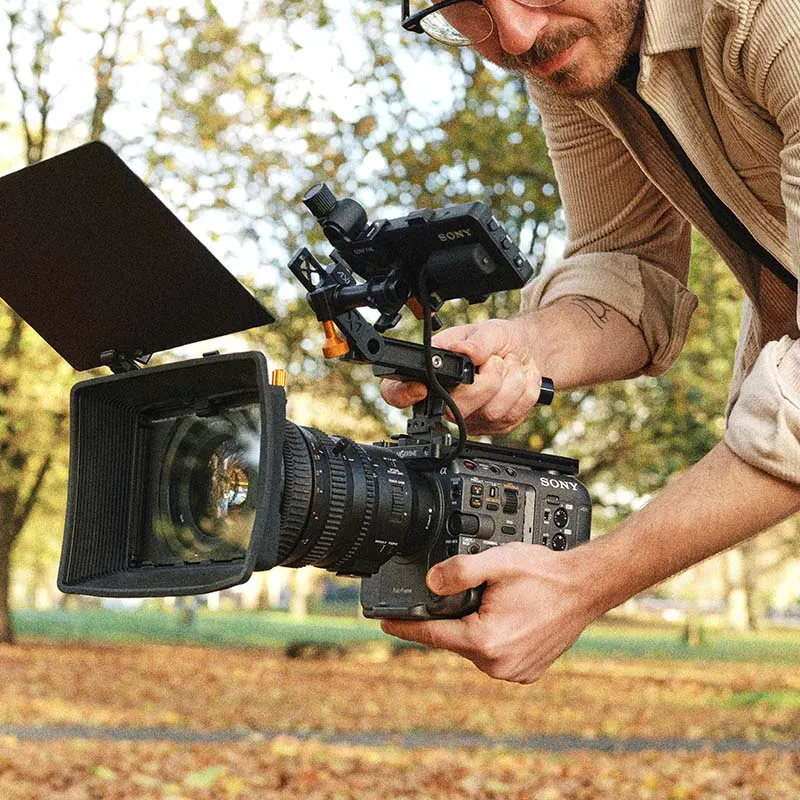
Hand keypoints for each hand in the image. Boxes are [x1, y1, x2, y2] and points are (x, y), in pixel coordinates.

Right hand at [380, 318, 545, 434]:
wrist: (525, 351)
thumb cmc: (497, 340)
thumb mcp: (486, 329)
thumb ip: (476, 340)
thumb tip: (465, 352)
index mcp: (431, 373)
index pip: (397, 392)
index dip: (403, 394)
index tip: (421, 388)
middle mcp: (446, 401)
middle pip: (457, 408)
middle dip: (488, 378)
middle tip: (495, 359)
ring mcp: (470, 418)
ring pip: (491, 412)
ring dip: (511, 381)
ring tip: (510, 364)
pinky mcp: (495, 427)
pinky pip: (512, 415)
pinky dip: (525, 391)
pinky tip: (520, 378)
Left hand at [380, 543, 596, 683]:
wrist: (585, 587)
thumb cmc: (545, 574)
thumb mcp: (496, 561)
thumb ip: (458, 571)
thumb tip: (430, 582)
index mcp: (486, 641)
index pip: (431, 634)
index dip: (404, 626)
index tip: (381, 622)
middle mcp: (498, 665)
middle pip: (454, 639)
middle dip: (453, 616)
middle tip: (474, 592)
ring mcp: (514, 672)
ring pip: (474, 647)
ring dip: (475, 627)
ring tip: (497, 602)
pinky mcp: (526, 673)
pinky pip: (495, 655)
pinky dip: (494, 638)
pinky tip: (508, 618)